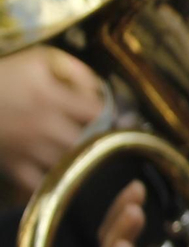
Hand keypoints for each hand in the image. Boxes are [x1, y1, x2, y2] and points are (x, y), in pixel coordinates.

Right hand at [0, 46, 103, 194]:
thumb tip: (102, 93)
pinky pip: (40, 186)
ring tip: (92, 161)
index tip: (119, 120)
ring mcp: (28, 149)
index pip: (99, 113)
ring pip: (69, 167)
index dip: (114, 117)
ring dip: (83, 165)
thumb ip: (77, 73)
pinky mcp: (13, 166)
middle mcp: (43, 127)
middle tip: (107, 144)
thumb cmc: (4, 75)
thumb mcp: (41, 60)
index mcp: (51, 97)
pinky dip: (55, 185)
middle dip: (101, 145)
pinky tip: (65, 180)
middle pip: (88, 145)